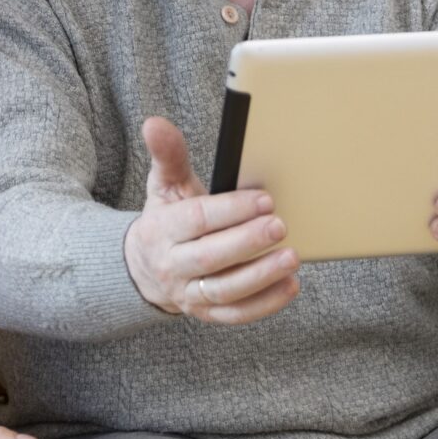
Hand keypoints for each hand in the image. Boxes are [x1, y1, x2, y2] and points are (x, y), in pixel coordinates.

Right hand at [121, 116, 299, 324]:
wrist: (146, 267)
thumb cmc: (166, 218)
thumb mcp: (164, 185)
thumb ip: (168, 155)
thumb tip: (155, 123)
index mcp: (162, 230)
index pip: (197, 220)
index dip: (231, 210)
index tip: (264, 200)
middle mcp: (172, 265)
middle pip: (210, 257)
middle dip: (247, 242)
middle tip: (280, 225)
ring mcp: (188, 294)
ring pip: (224, 290)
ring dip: (260, 276)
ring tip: (291, 258)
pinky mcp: (205, 314)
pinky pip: (235, 315)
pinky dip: (264, 304)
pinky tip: (289, 285)